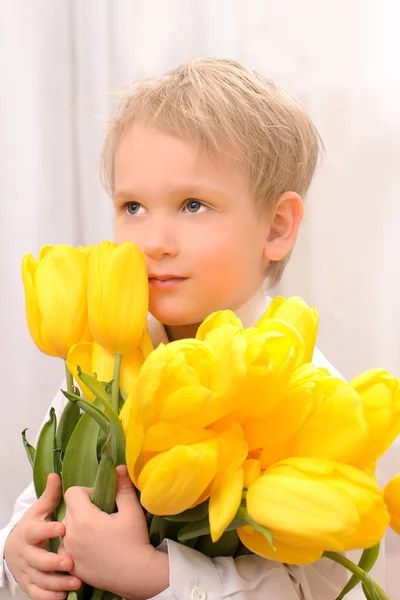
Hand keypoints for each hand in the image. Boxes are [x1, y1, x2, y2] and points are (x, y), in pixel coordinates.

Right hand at [4, 474, 81, 599]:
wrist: (13, 549)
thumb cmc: (33, 527)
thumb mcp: (39, 510)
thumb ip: (50, 495)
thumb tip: (56, 474)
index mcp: (29, 532)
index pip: (36, 531)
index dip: (48, 530)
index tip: (63, 528)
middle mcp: (26, 553)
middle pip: (37, 560)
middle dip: (53, 562)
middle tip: (71, 563)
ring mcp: (27, 571)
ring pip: (40, 579)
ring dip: (57, 583)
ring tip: (77, 584)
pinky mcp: (29, 585)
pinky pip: (37, 594)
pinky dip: (49, 597)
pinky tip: (64, 596)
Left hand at [60, 465, 168, 598]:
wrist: (136, 575)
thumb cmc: (135, 541)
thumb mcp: (132, 510)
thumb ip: (123, 486)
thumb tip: (118, 467)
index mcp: (84, 518)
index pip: (72, 492)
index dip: (86, 492)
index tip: (100, 500)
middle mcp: (71, 535)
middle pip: (69, 510)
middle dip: (82, 508)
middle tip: (101, 516)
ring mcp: (69, 553)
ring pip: (66, 529)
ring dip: (77, 526)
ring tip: (97, 534)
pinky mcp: (71, 567)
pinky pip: (66, 548)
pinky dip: (76, 545)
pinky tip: (93, 548)